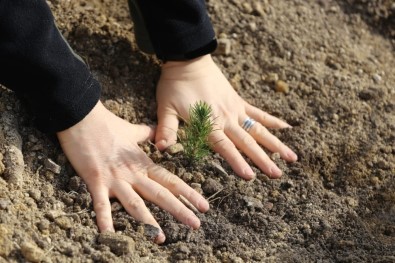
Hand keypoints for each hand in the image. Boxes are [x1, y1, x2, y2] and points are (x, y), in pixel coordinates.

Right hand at [57, 101, 208, 243]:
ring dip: (148, 222)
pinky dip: (104, 219)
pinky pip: (100, 204)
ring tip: (160, 238)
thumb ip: (148, 134)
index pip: (170, 181)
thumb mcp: (133, 130)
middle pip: (160, 194)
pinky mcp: (95, 180)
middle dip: (179, 210)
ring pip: (135, 203)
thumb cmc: (108, 124)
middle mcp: (133, 174)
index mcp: (143, 164)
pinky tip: (109, 235)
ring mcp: (115, 178)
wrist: (82, 116)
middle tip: (196, 224)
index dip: (188, 194)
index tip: (203, 205)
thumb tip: (158, 132)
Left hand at [155, 55, 296, 179]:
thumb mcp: (165, 108)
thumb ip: (167, 129)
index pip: (225, 147)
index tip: (251, 176)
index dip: (237, 162)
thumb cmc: (174, 86)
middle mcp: (226, 118)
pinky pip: (258, 112)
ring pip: (258, 129)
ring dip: (275, 144)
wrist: (188, 60)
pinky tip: (287, 127)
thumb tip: (161, 149)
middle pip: (247, 142)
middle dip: (263, 159)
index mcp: (208, 122)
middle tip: (278, 175)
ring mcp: (235, 109)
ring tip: (291, 157)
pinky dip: (272, 120)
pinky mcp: (238, 101)